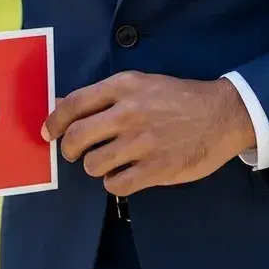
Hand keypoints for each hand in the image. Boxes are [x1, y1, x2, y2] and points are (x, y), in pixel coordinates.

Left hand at [41, 71, 255, 196]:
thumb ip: (106, 96)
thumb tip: (67, 104)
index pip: (74, 103)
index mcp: (124, 87)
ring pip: (93, 164)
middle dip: (70, 149)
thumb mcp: (142, 84)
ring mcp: (141, 143)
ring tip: (108, 162)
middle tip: (76, 153)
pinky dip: (115, 182)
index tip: (48, 132)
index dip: (54, 120)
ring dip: (95, 166)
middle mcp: (128, 113)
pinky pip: (116, 184)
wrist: (220, 115)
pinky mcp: (155, 169)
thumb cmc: (178, 98)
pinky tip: (125, 174)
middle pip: (77, 137)